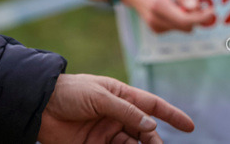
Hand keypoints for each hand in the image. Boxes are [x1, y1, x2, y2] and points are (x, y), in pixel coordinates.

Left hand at [39, 74, 193, 143]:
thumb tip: (151, 126)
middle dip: (154, 142)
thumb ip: (126, 111)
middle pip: (145, 132)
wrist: (39, 106)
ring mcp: (107, 133)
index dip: (172, 115)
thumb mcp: (100, 96)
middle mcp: (118, 116)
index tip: (189, 126)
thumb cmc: (70, 91)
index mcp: (122, 96)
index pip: (153, 106)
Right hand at [116, 0, 216, 32]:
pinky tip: (173, 6)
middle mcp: (155, 19)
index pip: (185, 20)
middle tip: (204, 5)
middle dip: (197, 17)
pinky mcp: (154, 28)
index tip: (212, 10)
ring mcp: (154, 25)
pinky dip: (179, 19)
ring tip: (181, 0)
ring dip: (187, 18)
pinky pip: (174, 27)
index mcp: (159, 5)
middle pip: (185, 27)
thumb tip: (195, 8)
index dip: (202, 17)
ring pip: (181, 28)